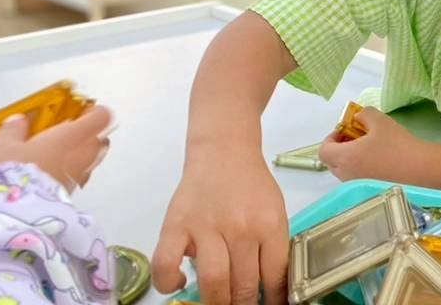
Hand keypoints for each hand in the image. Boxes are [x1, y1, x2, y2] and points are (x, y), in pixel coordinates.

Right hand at [0, 106, 112, 191]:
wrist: (14, 214)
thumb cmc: (14, 176)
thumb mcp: (4, 146)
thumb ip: (14, 129)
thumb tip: (18, 122)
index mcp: (74, 136)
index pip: (102, 117)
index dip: (94, 111)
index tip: (80, 111)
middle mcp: (84, 155)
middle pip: (100, 138)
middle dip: (87, 134)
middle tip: (65, 132)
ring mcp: (81, 176)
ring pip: (91, 158)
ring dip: (78, 153)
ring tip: (53, 153)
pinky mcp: (72, 193)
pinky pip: (79, 175)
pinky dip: (70, 170)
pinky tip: (48, 172)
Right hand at [151, 150, 288, 304]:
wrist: (224, 152)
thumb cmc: (252, 185)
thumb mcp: (274, 213)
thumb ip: (271, 249)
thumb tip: (269, 290)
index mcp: (269, 225)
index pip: (275, 276)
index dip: (274, 301)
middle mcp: (240, 228)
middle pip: (243, 286)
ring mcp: (206, 226)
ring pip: (212, 281)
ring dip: (216, 302)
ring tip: (220, 304)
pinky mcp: (175, 225)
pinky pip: (165, 264)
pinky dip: (169, 282)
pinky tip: (180, 282)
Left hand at [318, 107, 421, 181]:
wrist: (421, 170)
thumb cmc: (398, 144)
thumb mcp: (380, 120)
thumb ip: (364, 114)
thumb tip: (357, 117)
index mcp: (345, 158)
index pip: (324, 151)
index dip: (331, 138)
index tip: (345, 130)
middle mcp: (346, 176)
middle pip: (331, 162)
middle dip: (339, 148)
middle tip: (356, 137)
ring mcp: (357, 186)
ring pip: (343, 172)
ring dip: (349, 159)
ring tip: (369, 148)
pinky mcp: (369, 192)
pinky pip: (355, 179)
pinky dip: (360, 168)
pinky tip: (379, 161)